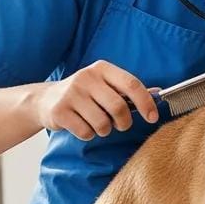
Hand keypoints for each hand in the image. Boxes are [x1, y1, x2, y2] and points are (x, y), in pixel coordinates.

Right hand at [37, 61, 157, 139]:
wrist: (46, 100)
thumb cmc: (84, 94)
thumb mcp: (105, 85)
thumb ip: (128, 90)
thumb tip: (159, 93)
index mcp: (102, 69)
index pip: (131, 84)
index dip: (146, 103)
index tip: (152, 117)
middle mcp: (86, 78)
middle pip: (118, 107)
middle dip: (124, 122)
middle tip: (120, 125)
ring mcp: (71, 94)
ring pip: (102, 124)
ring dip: (104, 130)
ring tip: (97, 124)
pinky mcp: (60, 111)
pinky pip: (86, 132)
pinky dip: (88, 134)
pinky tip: (81, 125)